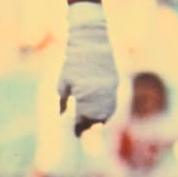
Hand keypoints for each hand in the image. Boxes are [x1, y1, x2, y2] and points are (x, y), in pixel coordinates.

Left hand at [58, 1, 117, 136]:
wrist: (92, 43)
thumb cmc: (72, 62)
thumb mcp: (63, 82)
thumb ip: (63, 101)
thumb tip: (62, 115)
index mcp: (84, 96)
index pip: (82, 120)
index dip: (78, 128)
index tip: (75, 133)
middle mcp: (99, 95)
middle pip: (96, 119)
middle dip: (90, 125)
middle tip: (83, 130)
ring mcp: (109, 89)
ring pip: (108, 113)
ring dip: (100, 119)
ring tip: (93, 123)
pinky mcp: (115, 83)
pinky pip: (114, 102)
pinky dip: (108, 110)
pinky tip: (102, 112)